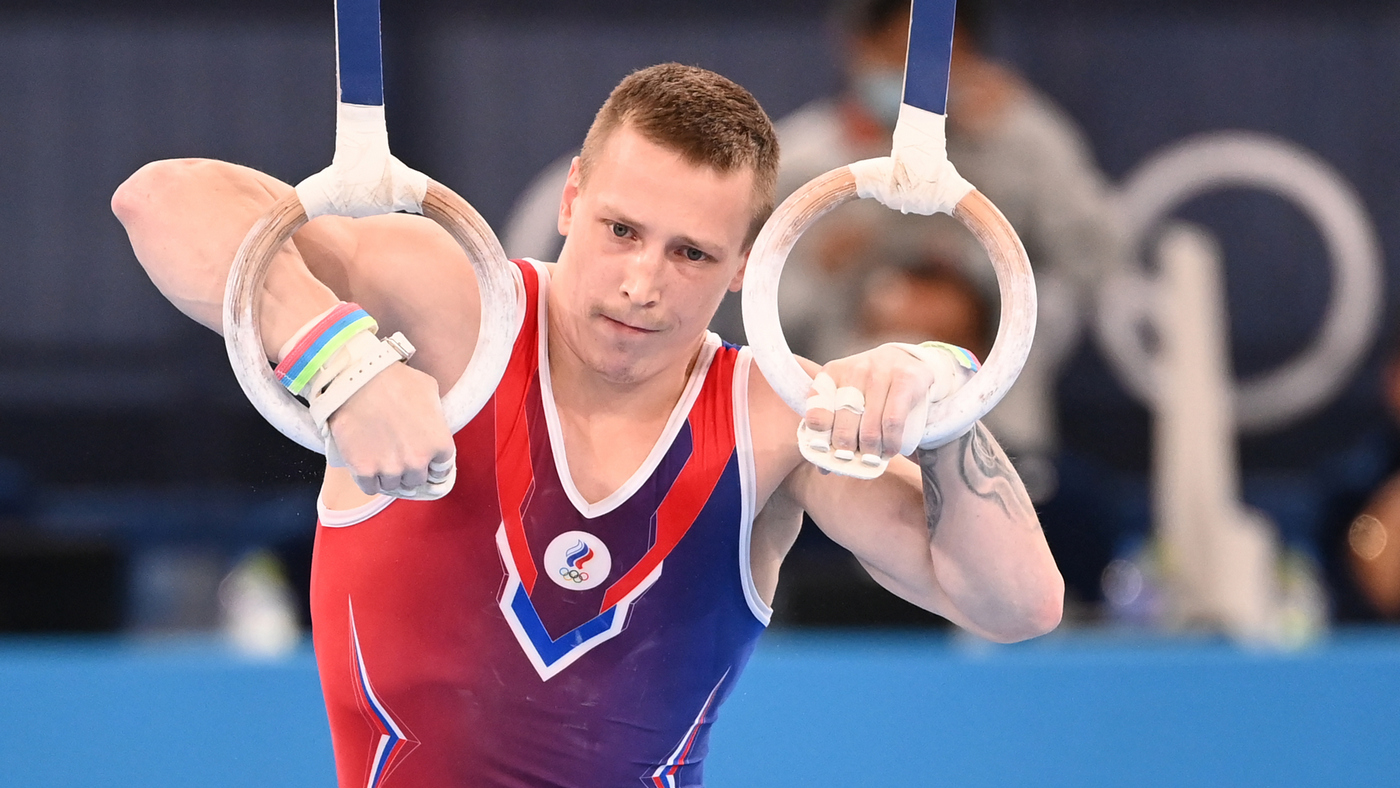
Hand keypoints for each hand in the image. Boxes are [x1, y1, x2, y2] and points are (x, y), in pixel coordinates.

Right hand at [324, 361, 455, 496]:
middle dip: (409, 470)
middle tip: (398, 455)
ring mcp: (390, 468)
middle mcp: (418, 461)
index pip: (441, 471)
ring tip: (380, 458)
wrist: (357, 378)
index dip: (431, 465)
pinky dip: (368, 481)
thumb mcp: (429, 390)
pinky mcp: (364, 470)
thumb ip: (436, 415)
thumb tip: (433, 424)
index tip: (423, 461)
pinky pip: (370, 488)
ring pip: (393, 485)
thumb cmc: (395, 378)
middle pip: (416, 480)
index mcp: (439, 443)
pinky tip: (366, 467)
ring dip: (388, 475)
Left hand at [804, 344, 939, 462]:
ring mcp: (880, 373)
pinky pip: (893, 422)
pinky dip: (891, 443)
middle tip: (854, 458)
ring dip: (871, 451)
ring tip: (873, 457)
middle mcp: (854, 370)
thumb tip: (823, 468)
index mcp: (831, 374)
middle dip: (847, 450)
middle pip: (844, 426)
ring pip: (870, 428)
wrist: (905, 360)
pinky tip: (890, 450)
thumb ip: (832, 426)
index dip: (820, 439)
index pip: (817, 414)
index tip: (827, 452)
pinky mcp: (904, 380)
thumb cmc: (869, 387)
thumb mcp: (845, 396)